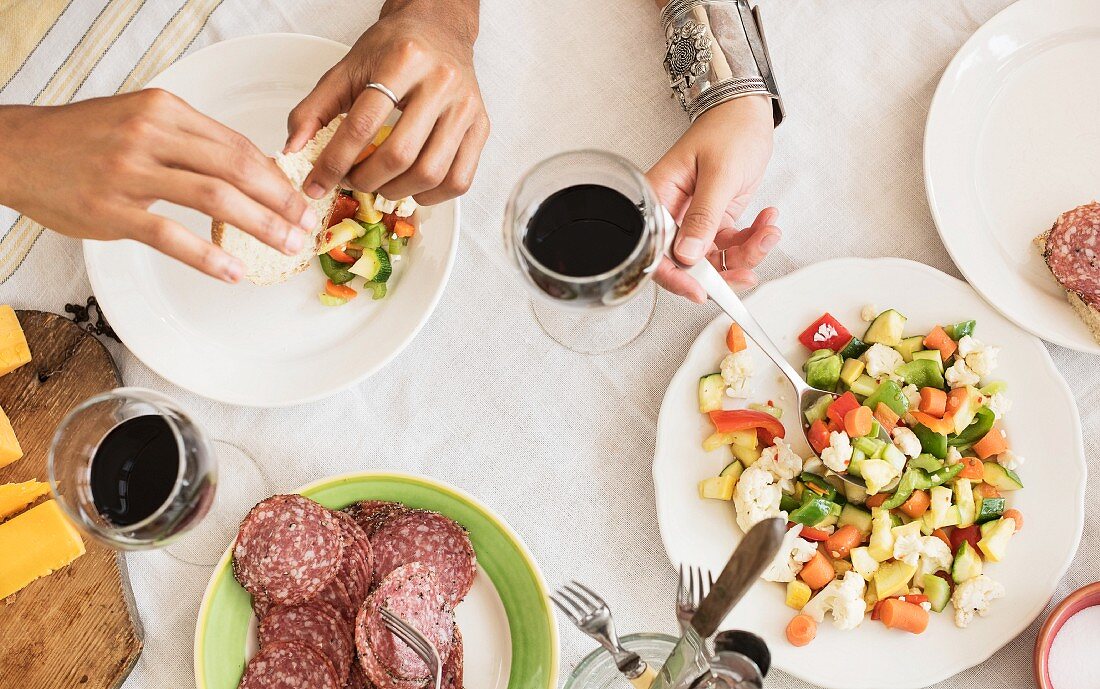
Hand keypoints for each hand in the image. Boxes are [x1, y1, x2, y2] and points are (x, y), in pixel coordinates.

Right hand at [0, 91, 313, 281]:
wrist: (17, 150)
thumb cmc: (83, 139)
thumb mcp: (138, 119)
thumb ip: (189, 139)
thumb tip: (247, 166)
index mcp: (164, 110)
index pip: (236, 144)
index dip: (275, 175)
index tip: (299, 197)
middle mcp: (150, 134)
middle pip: (236, 168)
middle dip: (280, 200)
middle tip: (306, 224)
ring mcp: (130, 172)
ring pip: (214, 198)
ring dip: (260, 225)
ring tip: (287, 245)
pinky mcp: (111, 209)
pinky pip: (171, 235)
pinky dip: (208, 256)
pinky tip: (233, 271)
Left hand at [287, 0, 488, 205]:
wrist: (439, 28)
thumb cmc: (393, 49)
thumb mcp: (347, 69)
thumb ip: (315, 109)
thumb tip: (293, 151)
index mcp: (403, 61)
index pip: (363, 125)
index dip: (334, 163)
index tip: (316, 184)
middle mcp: (442, 82)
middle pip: (401, 154)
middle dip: (367, 180)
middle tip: (352, 182)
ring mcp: (466, 107)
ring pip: (432, 173)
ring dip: (398, 191)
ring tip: (380, 185)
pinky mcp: (482, 126)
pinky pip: (460, 179)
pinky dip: (432, 196)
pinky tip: (412, 187)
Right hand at [647, 96, 779, 302]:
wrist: (748, 111)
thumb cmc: (728, 129)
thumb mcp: (719, 174)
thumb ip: (703, 216)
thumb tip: (688, 254)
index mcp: (659, 199)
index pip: (657, 251)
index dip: (675, 277)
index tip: (700, 291)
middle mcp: (674, 213)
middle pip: (687, 262)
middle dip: (722, 270)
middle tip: (747, 270)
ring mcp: (696, 218)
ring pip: (715, 258)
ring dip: (746, 253)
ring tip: (768, 232)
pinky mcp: (717, 219)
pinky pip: (732, 245)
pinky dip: (754, 240)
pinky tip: (768, 221)